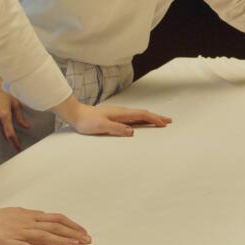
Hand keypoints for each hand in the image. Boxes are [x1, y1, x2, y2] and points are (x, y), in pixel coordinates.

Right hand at [0, 76, 29, 150]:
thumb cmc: (5, 92)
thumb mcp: (15, 103)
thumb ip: (20, 117)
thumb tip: (27, 127)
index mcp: (4, 115)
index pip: (10, 134)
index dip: (14, 143)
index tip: (18, 149)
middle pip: (3, 135)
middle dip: (10, 139)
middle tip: (16, 143)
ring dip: (2, 134)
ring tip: (9, 135)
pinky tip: (0, 127)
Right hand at [0, 190, 91, 244]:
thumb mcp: (17, 213)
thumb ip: (32, 217)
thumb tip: (46, 219)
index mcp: (29, 216)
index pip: (56, 218)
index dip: (71, 225)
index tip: (83, 232)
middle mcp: (26, 222)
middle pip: (54, 226)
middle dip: (72, 233)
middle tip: (87, 240)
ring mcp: (17, 232)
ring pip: (43, 236)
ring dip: (61, 241)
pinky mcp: (6, 243)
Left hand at [52, 97, 171, 136]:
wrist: (76, 114)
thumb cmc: (87, 121)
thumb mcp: (101, 127)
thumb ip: (117, 129)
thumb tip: (132, 132)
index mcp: (121, 114)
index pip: (142, 115)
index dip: (154, 119)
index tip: (164, 124)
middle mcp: (121, 112)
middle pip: (143, 113)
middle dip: (156, 117)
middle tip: (168, 121)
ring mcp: (118, 114)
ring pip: (138, 115)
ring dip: (150, 118)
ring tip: (158, 121)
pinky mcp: (114, 117)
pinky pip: (132, 117)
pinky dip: (141, 119)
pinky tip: (141, 122)